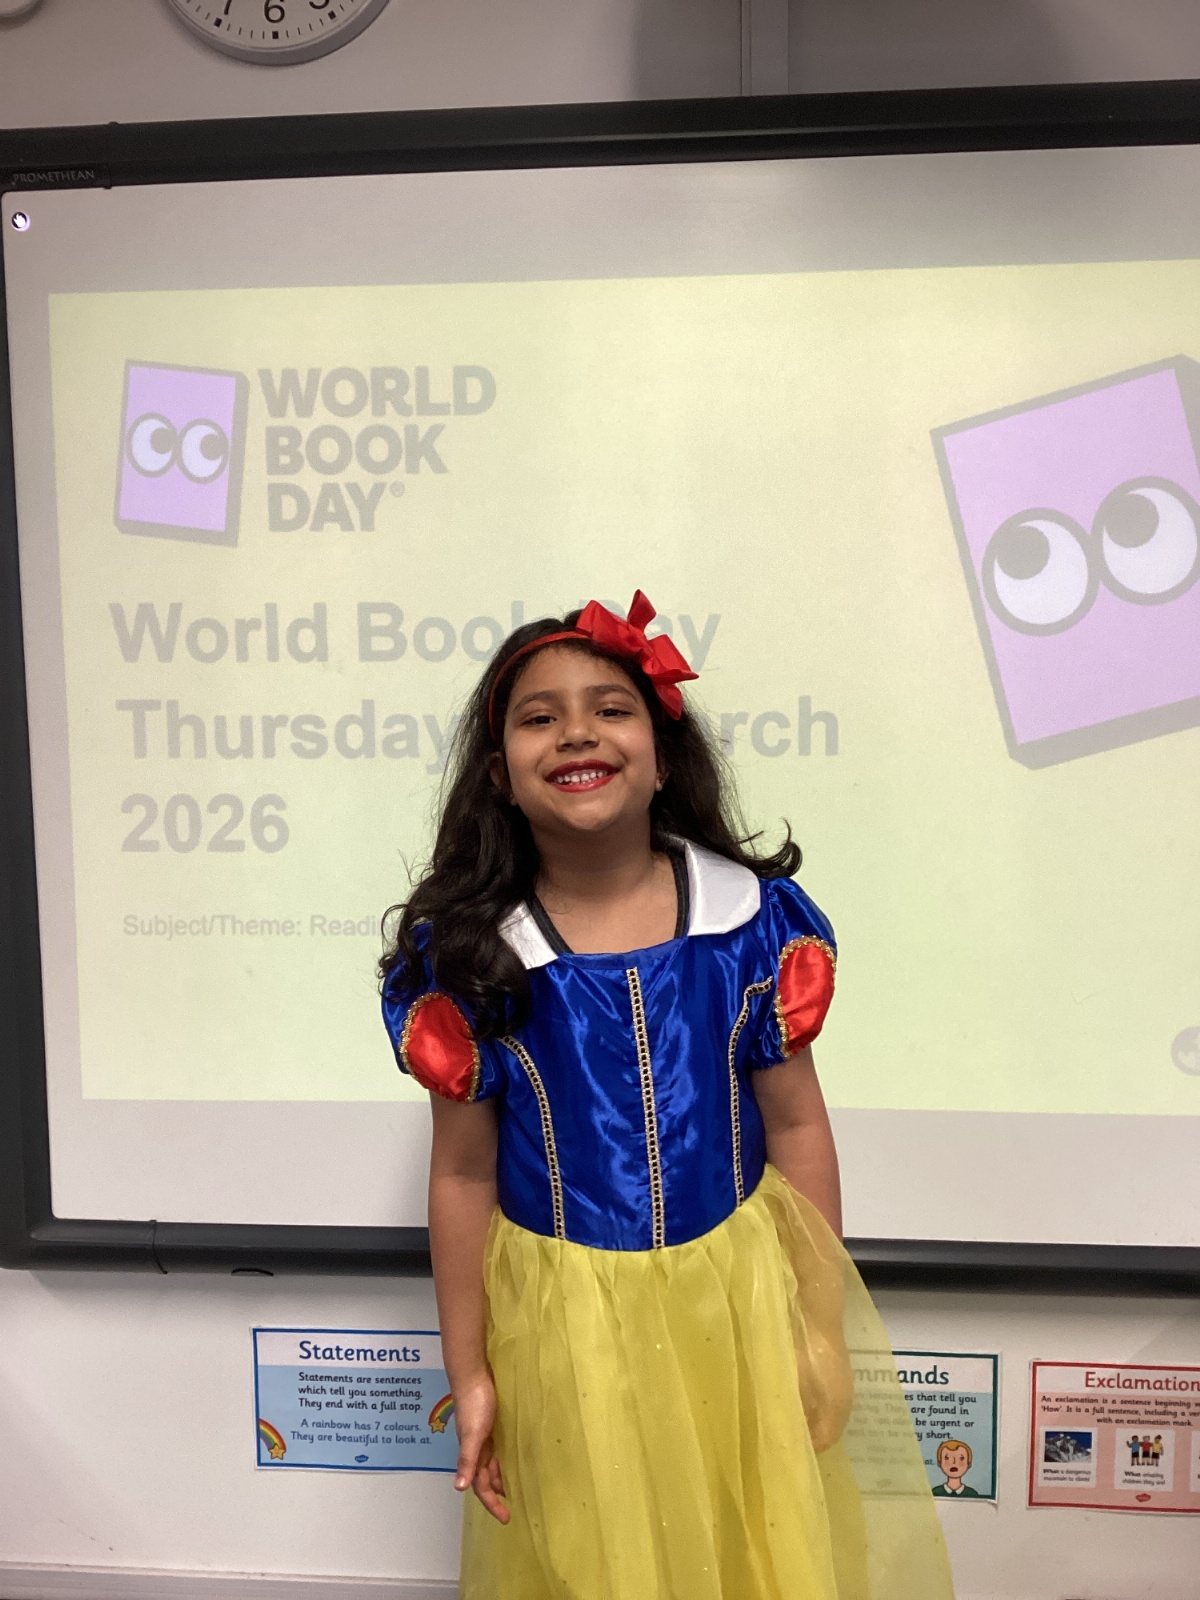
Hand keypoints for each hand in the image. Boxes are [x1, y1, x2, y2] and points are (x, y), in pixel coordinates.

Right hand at [453, 1371, 509, 1523]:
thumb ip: (467, 1461)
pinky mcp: (490, 1425)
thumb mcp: (473, 1434)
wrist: (473, 1375)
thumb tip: (459, 1488)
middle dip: (496, 1496)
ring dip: (500, 1479)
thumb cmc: (473, 1404)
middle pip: (485, 1480)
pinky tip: (513, 1458)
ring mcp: (483, 1438)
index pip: (480, 1487)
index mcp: (472, 1455)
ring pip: (491, 1466)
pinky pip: (496, 1450)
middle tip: (512, 1509)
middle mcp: (477, 1450)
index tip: (505, 1519)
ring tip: (515, 1489)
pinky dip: (503, 1459)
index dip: (492, 1504)